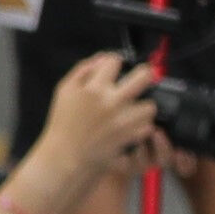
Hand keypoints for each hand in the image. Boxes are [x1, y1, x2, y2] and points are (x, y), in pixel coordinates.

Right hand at [21, 44, 165, 200]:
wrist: (66, 155)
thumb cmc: (64, 123)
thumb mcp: (65, 90)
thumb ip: (82, 70)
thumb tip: (102, 58)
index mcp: (94, 88)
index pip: (114, 61)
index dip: (116, 61)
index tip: (116, 66)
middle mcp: (112, 102)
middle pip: (144, 77)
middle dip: (146, 74)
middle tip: (144, 77)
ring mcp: (124, 121)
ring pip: (150, 106)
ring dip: (144, 106)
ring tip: (135, 109)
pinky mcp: (131, 138)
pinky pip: (148, 127)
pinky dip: (142, 126)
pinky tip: (132, 126)